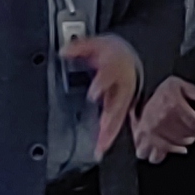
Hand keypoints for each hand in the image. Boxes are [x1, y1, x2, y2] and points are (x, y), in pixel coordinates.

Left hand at [65, 34, 141, 157]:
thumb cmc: (113, 55)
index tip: (93, 94)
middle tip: (100, 131)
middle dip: (108, 120)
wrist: (130, 59)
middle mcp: (121, 87)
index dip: (102, 84)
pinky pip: (116, 125)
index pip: (109, 76)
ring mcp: (123, 100)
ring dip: (108, 135)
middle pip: (116, 105)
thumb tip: (63, 51)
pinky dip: (108, 138)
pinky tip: (100, 150)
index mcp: (115, 68)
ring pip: (117, 119)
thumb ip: (79, 48)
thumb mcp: (96, 44)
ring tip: (99, 149)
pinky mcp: (121, 110)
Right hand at [130, 75, 194, 161]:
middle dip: (193, 135)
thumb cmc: (157, 88)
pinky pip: (155, 154)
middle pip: (186, 138)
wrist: (134, 90)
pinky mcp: (142, 139)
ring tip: (182, 139)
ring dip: (178, 145)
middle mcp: (163, 122)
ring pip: (172, 148)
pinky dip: (162, 154)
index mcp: (173, 107)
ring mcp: (151, 132)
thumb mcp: (177, 83)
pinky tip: (169, 148)